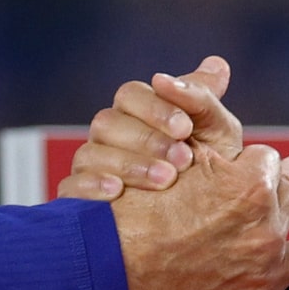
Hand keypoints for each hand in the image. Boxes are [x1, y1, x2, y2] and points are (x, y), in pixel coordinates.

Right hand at [60, 57, 244, 197]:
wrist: (204, 224)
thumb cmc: (210, 171)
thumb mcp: (217, 135)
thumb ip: (208, 101)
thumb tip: (216, 65)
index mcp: (137, 112)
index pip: (131, 95)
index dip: (156, 108)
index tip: (185, 128)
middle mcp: (110, 135)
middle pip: (107, 122)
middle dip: (147, 140)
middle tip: (183, 160)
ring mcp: (92, 165)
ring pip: (91, 153)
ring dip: (129, 165)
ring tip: (165, 181)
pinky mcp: (80, 198)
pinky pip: (71, 186)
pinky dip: (92, 186)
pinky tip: (117, 193)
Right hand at [77, 59, 288, 289]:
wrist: (101, 274)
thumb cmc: (125, 210)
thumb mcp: (167, 151)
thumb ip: (201, 109)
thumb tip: (221, 64)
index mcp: (248, 187)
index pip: (265, 162)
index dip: (244, 164)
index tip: (222, 167)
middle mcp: (266, 231)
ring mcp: (265, 277)